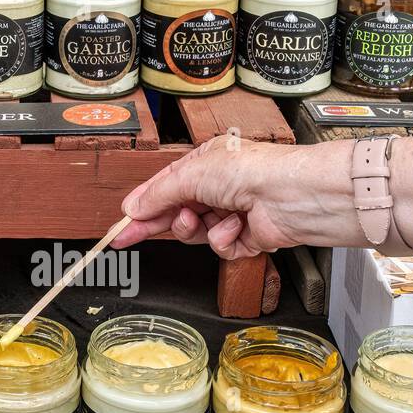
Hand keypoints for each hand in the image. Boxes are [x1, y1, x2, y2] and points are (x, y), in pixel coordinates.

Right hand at [113, 135, 359, 258]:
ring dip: (197, 229)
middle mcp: (219, 188)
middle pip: (176, 214)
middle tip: (129, 237)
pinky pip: (221, 247)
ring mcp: (233, 213)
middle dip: (158, 223)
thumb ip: (159, 194)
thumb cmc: (250, 170)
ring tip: (203, 219)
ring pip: (197, 234)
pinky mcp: (247, 238)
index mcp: (206, 165)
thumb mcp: (191, 175)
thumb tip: (133, 207)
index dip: (142, 208)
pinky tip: (237, 226)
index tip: (121, 226)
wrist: (291, 195)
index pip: (165, 189)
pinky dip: (225, 240)